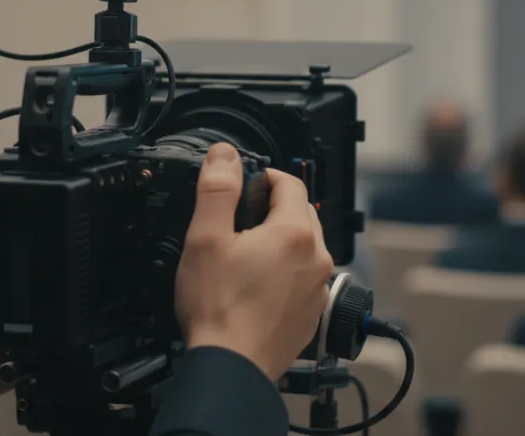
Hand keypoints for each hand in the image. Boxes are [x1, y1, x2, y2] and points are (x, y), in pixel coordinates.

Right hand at [175, 143, 332, 380]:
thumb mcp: (205, 238)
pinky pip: (306, 277)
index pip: (290, 182)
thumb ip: (217, 189)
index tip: (245, 182)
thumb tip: (225, 155)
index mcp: (294, 233)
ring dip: (282, 239)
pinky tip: (258, 284)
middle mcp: (316, 257)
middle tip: (240, 218)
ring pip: (306, 246)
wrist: (231, 368)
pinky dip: (287, 270)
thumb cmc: (218, 309)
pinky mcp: (314, 312)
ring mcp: (319, 288)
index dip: (265, 176)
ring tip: (247, 252)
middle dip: (274, 207)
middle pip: (302, 213)